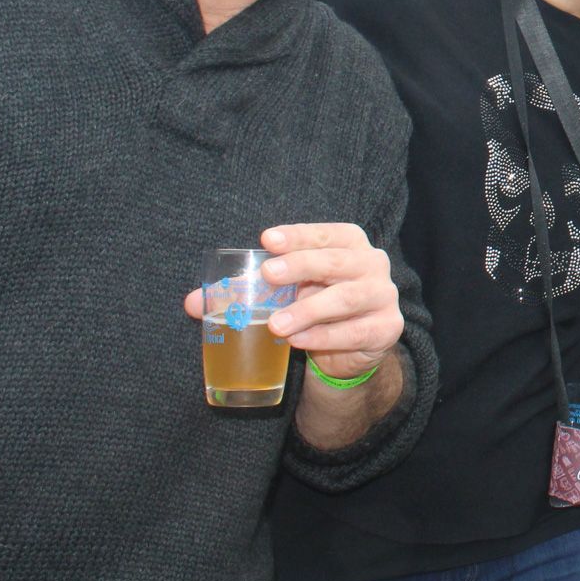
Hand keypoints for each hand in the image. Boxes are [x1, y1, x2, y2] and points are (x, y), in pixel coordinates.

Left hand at [183, 223, 401, 380]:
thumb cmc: (314, 304)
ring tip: (276, 324)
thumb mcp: (285, 292)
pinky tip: (298, 342)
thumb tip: (193, 302)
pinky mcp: (386, 328)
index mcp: (350, 243)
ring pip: (346, 298)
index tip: (267, 239)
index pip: (327, 233)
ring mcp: (383, 296)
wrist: (352, 347)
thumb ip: (245, 292)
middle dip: (302, 265)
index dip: (299, 235)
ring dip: (308, 309)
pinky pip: (354, 332)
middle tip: (269, 274)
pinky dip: (323, 336)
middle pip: (338, 261)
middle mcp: (372, 264)